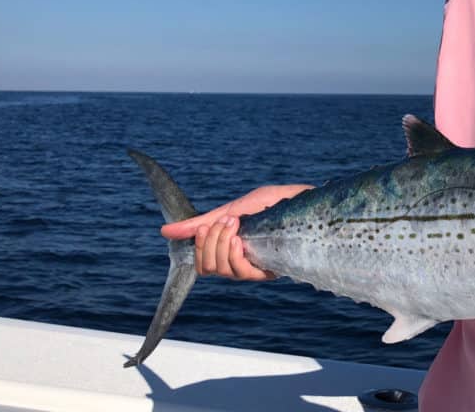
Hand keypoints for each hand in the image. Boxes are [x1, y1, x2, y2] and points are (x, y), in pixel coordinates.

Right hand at [161, 184, 312, 280]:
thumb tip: (165, 231)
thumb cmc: (277, 203)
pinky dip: (234, 255)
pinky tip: (239, 238)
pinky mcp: (270, 270)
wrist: (309, 202)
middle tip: (224, 222)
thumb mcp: (236, 208)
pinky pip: (241, 273)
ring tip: (234, 225)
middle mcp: (242, 262)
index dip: (197, 247)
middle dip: (208, 242)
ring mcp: (256, 267)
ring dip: (221, 245)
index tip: (205, 225)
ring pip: (222, 271)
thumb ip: (203, 222)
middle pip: (207, 268)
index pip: (202, 264)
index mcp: (232, 249)